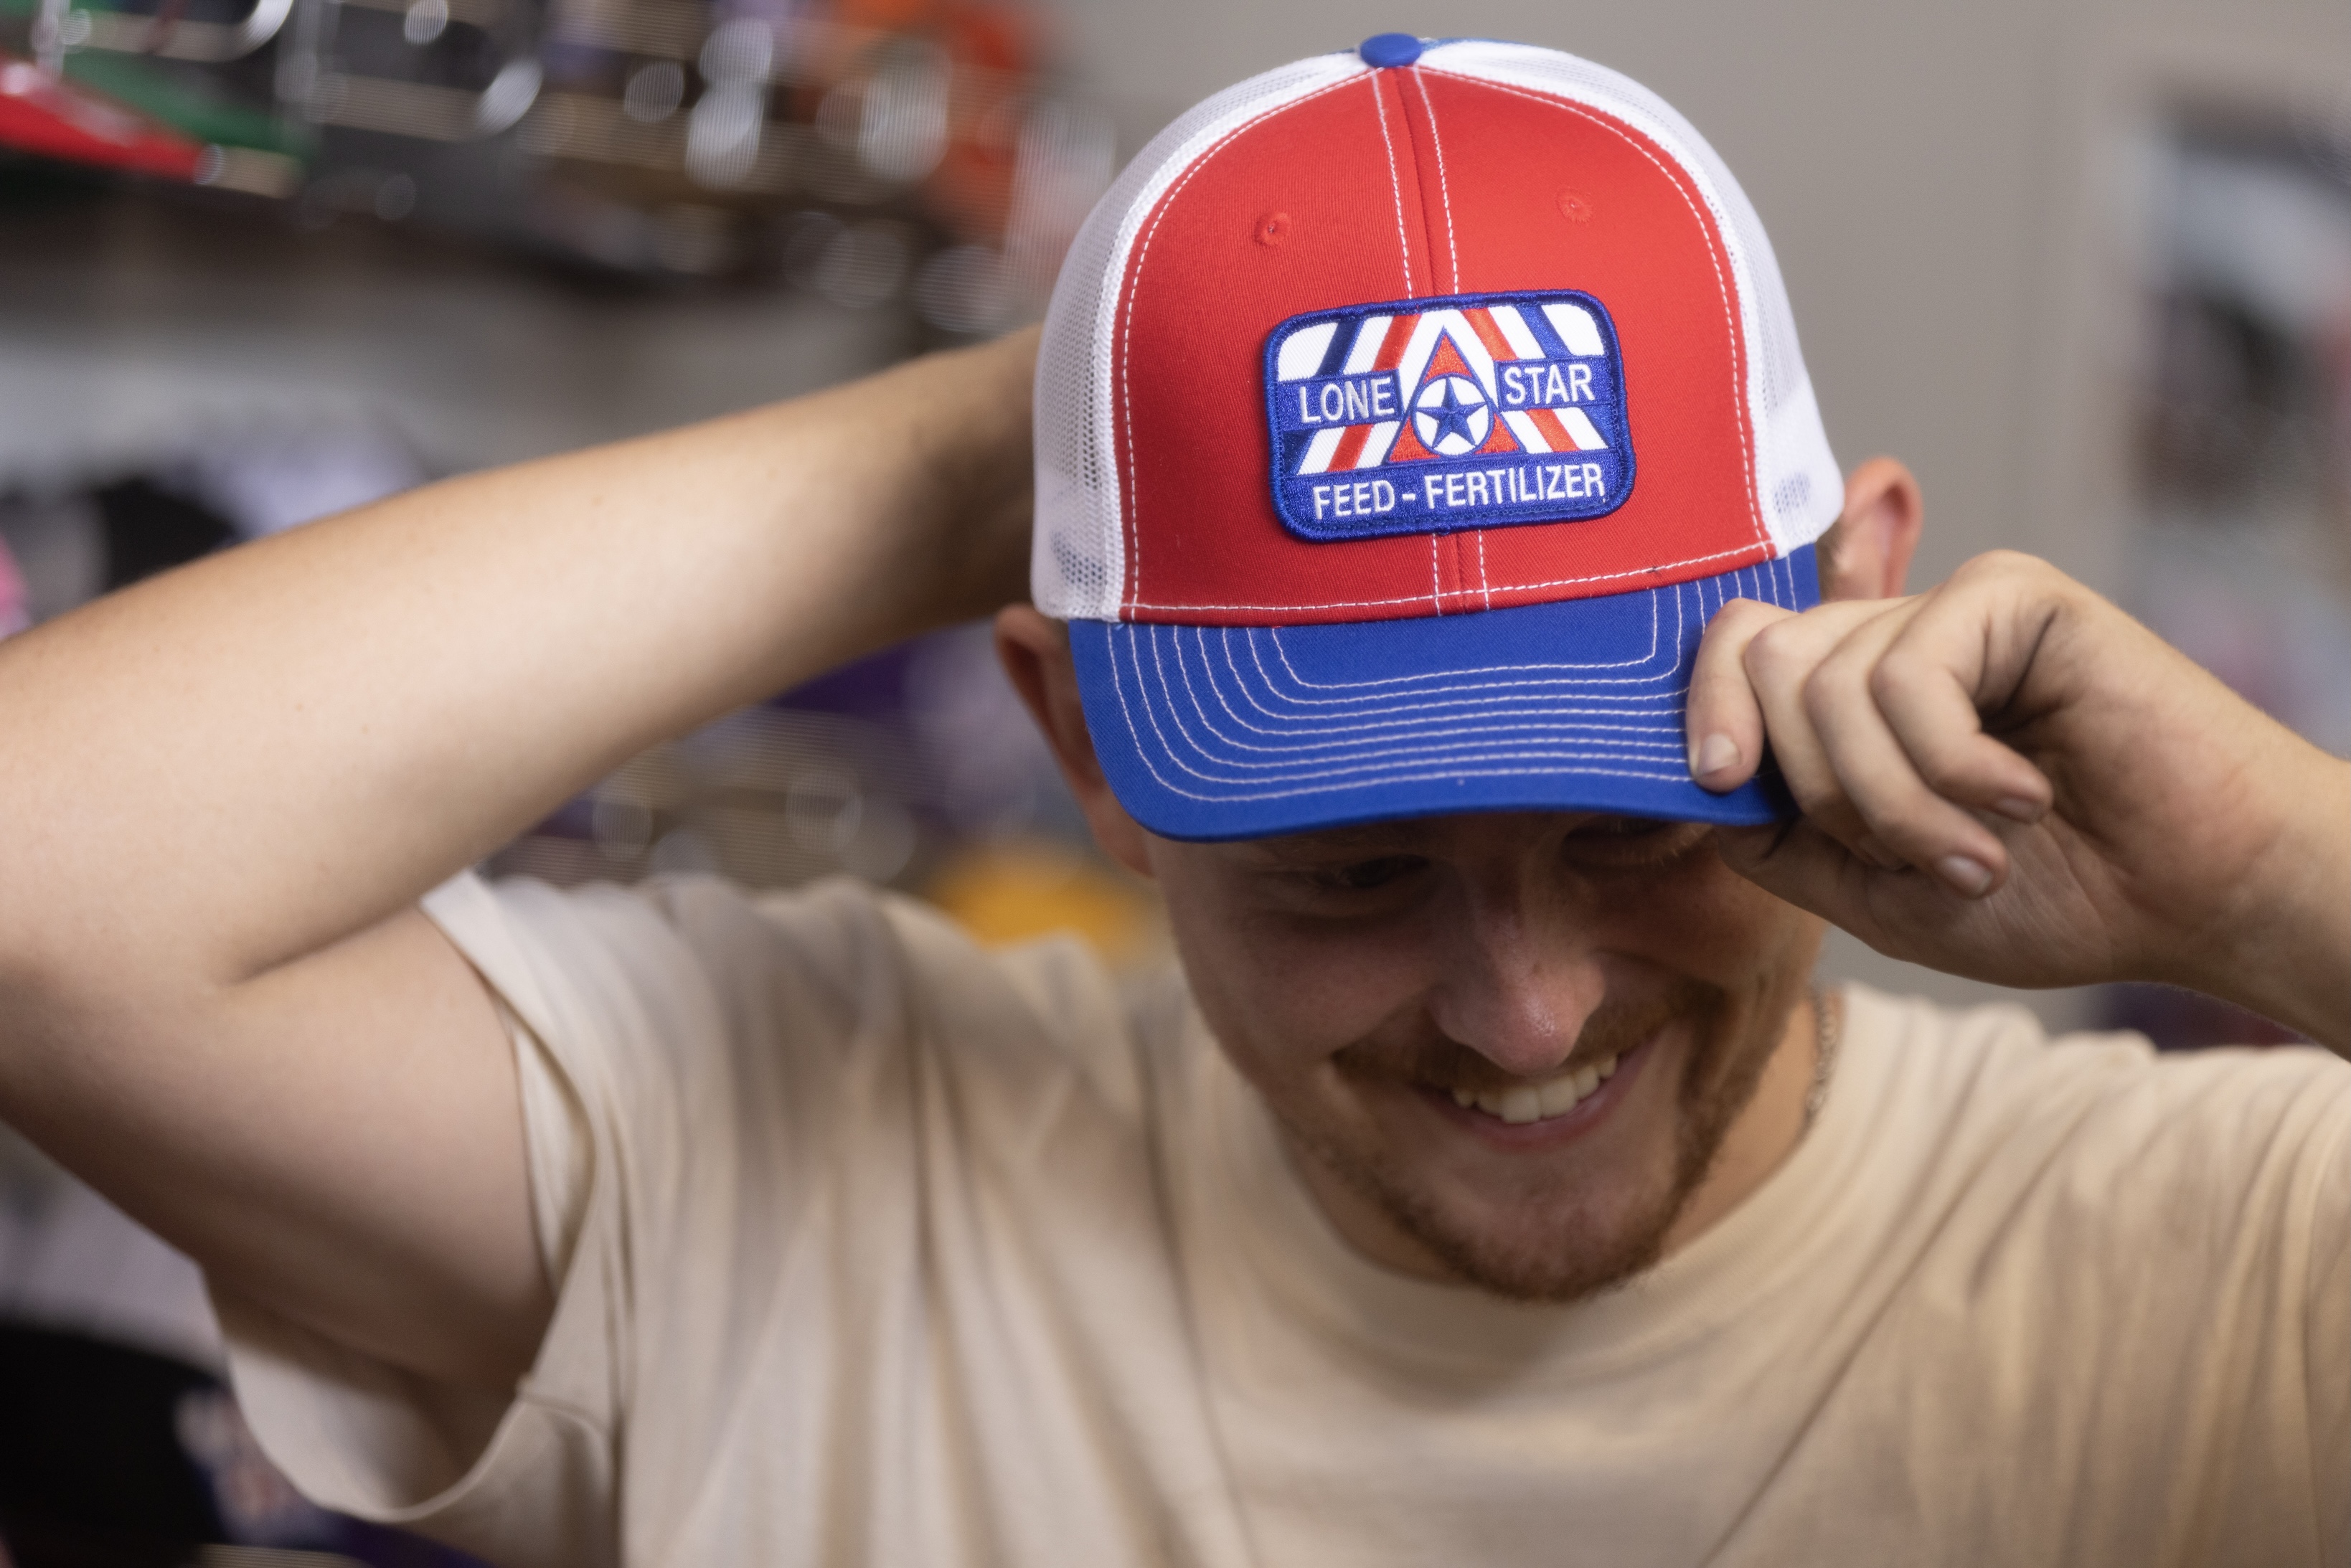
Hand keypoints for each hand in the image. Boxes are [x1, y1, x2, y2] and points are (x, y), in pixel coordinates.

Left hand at [1686, 550, 2349, 1048]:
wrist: (2193, 900)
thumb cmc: (2049, 898)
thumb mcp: (1868, 890)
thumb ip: (1776, 831)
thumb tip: (1698, 776)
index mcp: (1851, 701)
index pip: (1733, 656)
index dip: (1703, 710)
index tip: (1721, 779)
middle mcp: (1890, 638)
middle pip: (1760, 660)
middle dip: (1821, 789)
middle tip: (1912, 857)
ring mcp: (1949, 611)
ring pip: (1827, 684)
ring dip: (1896, 802)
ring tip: (1978, 850)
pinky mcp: (2009, 595)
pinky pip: (1906, 675)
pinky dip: (1952, 768)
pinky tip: (2025, 796)